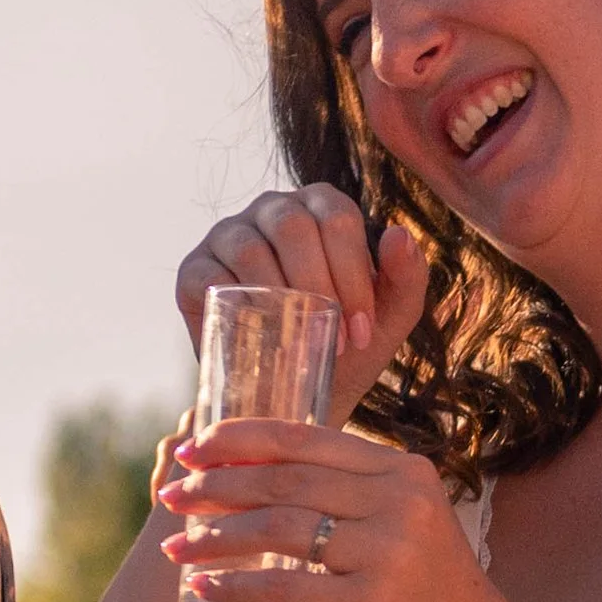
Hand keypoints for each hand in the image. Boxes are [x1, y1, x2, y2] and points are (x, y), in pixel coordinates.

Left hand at [159, 420, 537, 601]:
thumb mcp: (405, 534)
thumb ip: (354, 503)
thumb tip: (260, 482)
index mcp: (405, 472)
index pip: (306, 438)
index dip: (240, 439)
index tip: (191, 448)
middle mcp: (402, 501)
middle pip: (286, 479)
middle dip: (217, 485)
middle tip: (173, 497)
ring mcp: (391, 551)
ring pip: (279, 528)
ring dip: (217, 536)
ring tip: (177, 548)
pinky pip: (286, 588)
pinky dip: (236, 586)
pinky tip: (205, 589)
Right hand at [175, 185, 431, 423]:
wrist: (295, 394)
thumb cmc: (346, 347)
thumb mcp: (390, 319)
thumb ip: (408, 278)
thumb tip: (398, 233)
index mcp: (320, 207)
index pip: (338, 217)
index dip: (354, 274)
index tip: (362, 332)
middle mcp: (273, 210)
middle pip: (294, 225)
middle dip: (321, 287)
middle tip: (336, 343)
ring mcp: (228, 235)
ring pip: (251, 247)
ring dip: (280, 298)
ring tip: (301, 342)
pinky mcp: (194, 270)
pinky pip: (209, 275)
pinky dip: (236, 305)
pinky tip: (259, 334)